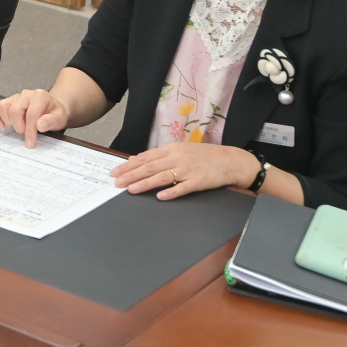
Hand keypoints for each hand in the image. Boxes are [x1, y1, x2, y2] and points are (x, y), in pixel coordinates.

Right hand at [0, 88, 70, 147]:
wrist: (51, 108)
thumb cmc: (54, 113)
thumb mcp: (60, 118)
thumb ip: (51, 121)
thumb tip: (39, 125)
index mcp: (39, 96)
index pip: (31, 114)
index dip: (30, 130)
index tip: (30, 142)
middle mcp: (25, 94)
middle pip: (14, 111)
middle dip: (19, 127)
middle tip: (25, 134)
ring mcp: (14, 97)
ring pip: (2, 107)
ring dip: (8, 122)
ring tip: (17, 128)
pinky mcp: (7, 102)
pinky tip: (1, 126)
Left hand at [110, 142, 260, 200]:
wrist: (231, 160)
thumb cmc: (204, 156)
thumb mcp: (180, 150)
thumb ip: (158, 155)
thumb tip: (136, 158)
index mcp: (171, 150)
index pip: (145, 158)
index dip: (129, 165)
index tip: (115, 172)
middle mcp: (178, 158)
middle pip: (150, 167)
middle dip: (131, 175)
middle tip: (117, 182)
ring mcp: (188, 170)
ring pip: (163, 177)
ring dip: (145, 183)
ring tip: (131, 190)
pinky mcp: (200, 181)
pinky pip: (183, 188)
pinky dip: (171, 192)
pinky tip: (160, 197)